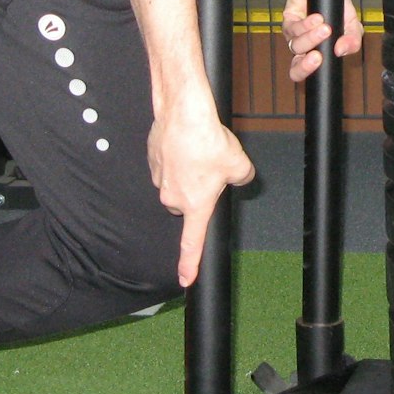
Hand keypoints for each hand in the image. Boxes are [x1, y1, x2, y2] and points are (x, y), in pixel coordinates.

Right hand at [147, 97, 256, 287]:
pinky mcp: (152, 160)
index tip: (186, 280)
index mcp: (195, 205)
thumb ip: (241, 178)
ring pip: (177, 182)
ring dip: (188, 172)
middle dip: (198, 191)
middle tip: (212, 170)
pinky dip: (177, 156)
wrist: (183, 114)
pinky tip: (186, 142)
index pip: (191, 243)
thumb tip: (238, 177)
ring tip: (200, 150)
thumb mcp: (239, 164)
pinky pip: (167, 164)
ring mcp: (159, 178)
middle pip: (187, 203)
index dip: (189, 264)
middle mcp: (173, 197)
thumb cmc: (208, 141)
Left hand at [280, 0, 363, 83]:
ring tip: (326, 28)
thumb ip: (353, 41)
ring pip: (297, 45)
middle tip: (318, 57)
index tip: (323, 65)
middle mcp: (302, 48)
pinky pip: (294, 27)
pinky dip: (307, 24)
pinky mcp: (288, 19)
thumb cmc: (337, 8)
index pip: (306, 72)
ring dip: (312, 38)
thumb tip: (341, 51)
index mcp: (315, 54)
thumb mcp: (353, 26)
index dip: (309, 73)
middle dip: (305, 66)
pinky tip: (317, 18)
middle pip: (295, 67)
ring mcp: (293, 35)